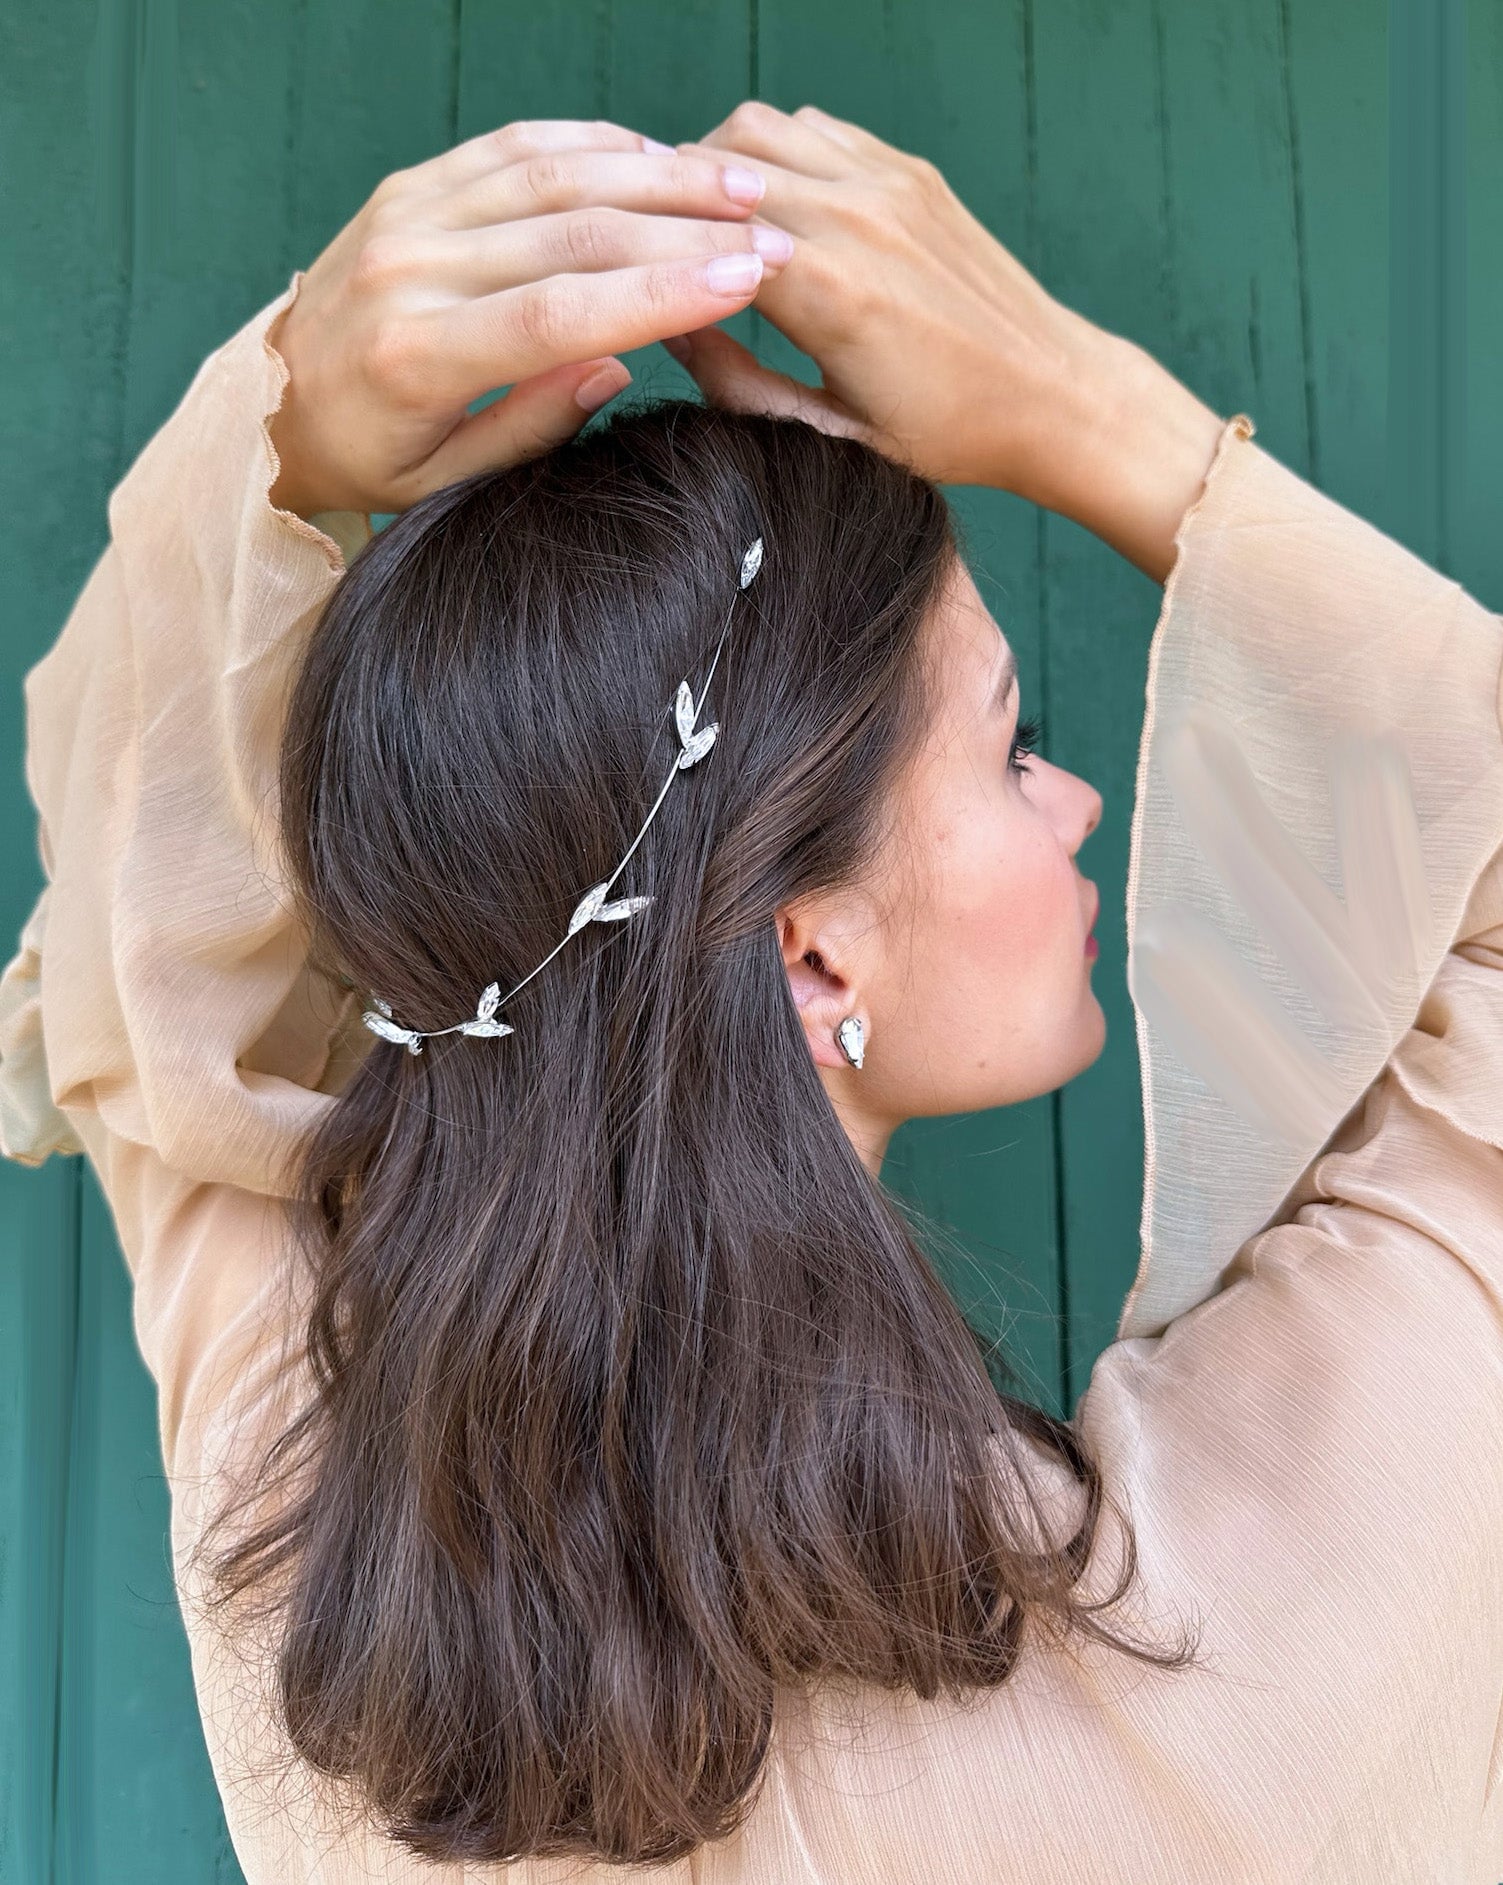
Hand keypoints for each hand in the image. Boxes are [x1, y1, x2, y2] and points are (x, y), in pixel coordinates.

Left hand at [264, 119, 793, 516]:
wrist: (269, 402)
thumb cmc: (367, 457)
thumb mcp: (441, 483)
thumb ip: (528, 428)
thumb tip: (616, 367)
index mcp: (416, 356)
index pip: (557, 313)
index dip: (658, 293)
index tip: (742, 282)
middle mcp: (408, 270)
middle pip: (569, 234)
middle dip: (682, 232)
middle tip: (768, 237)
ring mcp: (407, 215)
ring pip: (550, 177)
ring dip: (653, 175)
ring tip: (734, 186)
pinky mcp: (411, 187)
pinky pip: (512, 150)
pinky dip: (591, 146)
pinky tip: (656, 156)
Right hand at [670, 103, 1226, 581]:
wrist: (1053, 394)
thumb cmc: (944, 434)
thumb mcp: (827, 435)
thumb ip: (735, 384)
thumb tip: (664, 328)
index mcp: (828, 291)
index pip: (696, 235)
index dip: (648, 253)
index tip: (620, 278)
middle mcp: (855, 217)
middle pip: (714, 169)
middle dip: (670, 206)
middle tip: (645, 251)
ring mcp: (886, 182)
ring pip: (758, 128)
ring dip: (718, 168)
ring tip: (704, 227)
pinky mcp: (909, 170)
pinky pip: (813, 128)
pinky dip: (775, 154)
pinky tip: (769, 208)